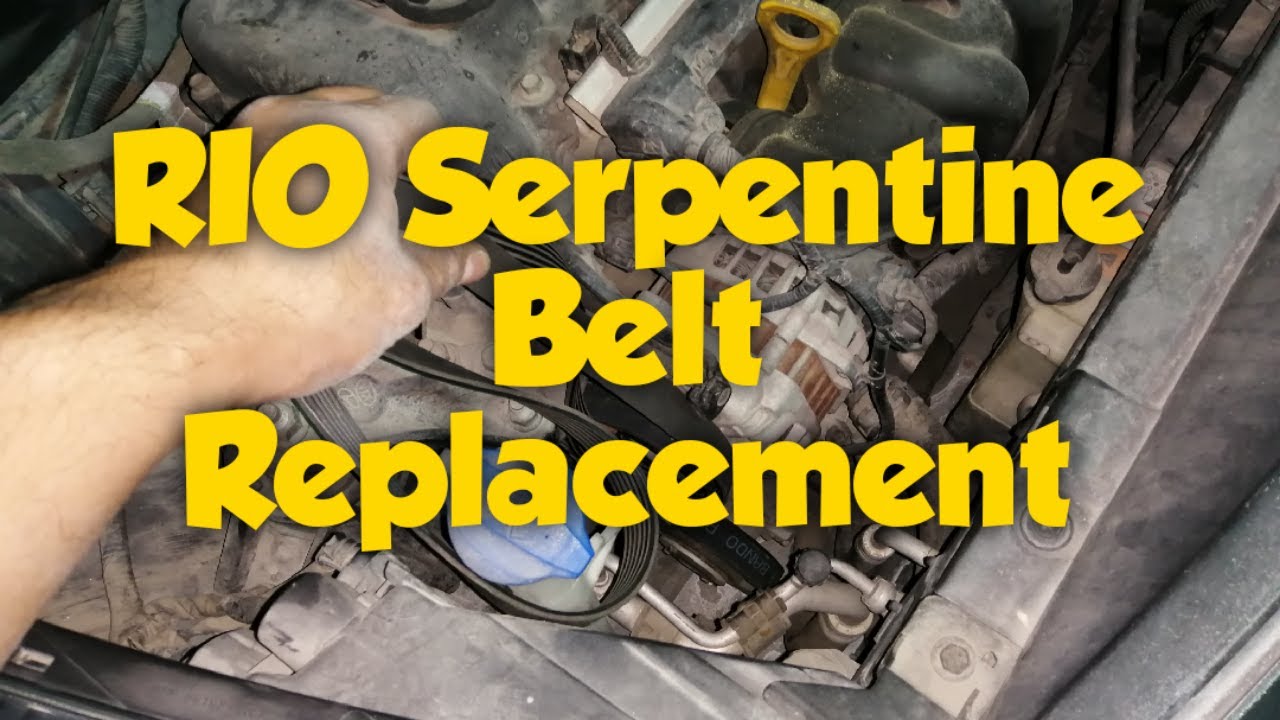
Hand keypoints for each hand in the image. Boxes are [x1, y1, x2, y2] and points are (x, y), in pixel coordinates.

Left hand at [82, 87, 488, 407]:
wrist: (180, 336)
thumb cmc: (287, 307)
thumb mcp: (398, 294)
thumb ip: (442, 265)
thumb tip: (466, 259)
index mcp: (352, 135)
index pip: (418, 116)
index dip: (446, 151)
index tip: (453, 179)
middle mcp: (288, 125)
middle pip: (357, 117)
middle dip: (390, 153)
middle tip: (412, 200)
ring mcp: (235, 149)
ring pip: (303, 144)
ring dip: (335, 175)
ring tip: (358, 230)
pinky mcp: (196, 185)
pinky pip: (260, 175)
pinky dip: (288, 198)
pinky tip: (300, 246)